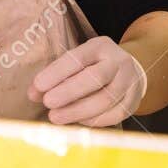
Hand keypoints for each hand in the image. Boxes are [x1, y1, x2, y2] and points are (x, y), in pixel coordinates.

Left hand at [28, 36, 146, 126]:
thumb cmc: (93, 67)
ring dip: (77, 111)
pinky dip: (93, 120)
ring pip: (105, 99)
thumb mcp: (77, 61)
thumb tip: (33, 94)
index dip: (57, 72)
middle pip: (95, 78)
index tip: (38, 86)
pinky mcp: (133, 102)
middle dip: (68, 93)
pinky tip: (77, 121)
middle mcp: (118, 62)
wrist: (130, 71)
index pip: (78, 58)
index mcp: (100, 47)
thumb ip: (55, 75)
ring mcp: (129, 82)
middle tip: (48, 103)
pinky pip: (114, 114)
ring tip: (56, 117)